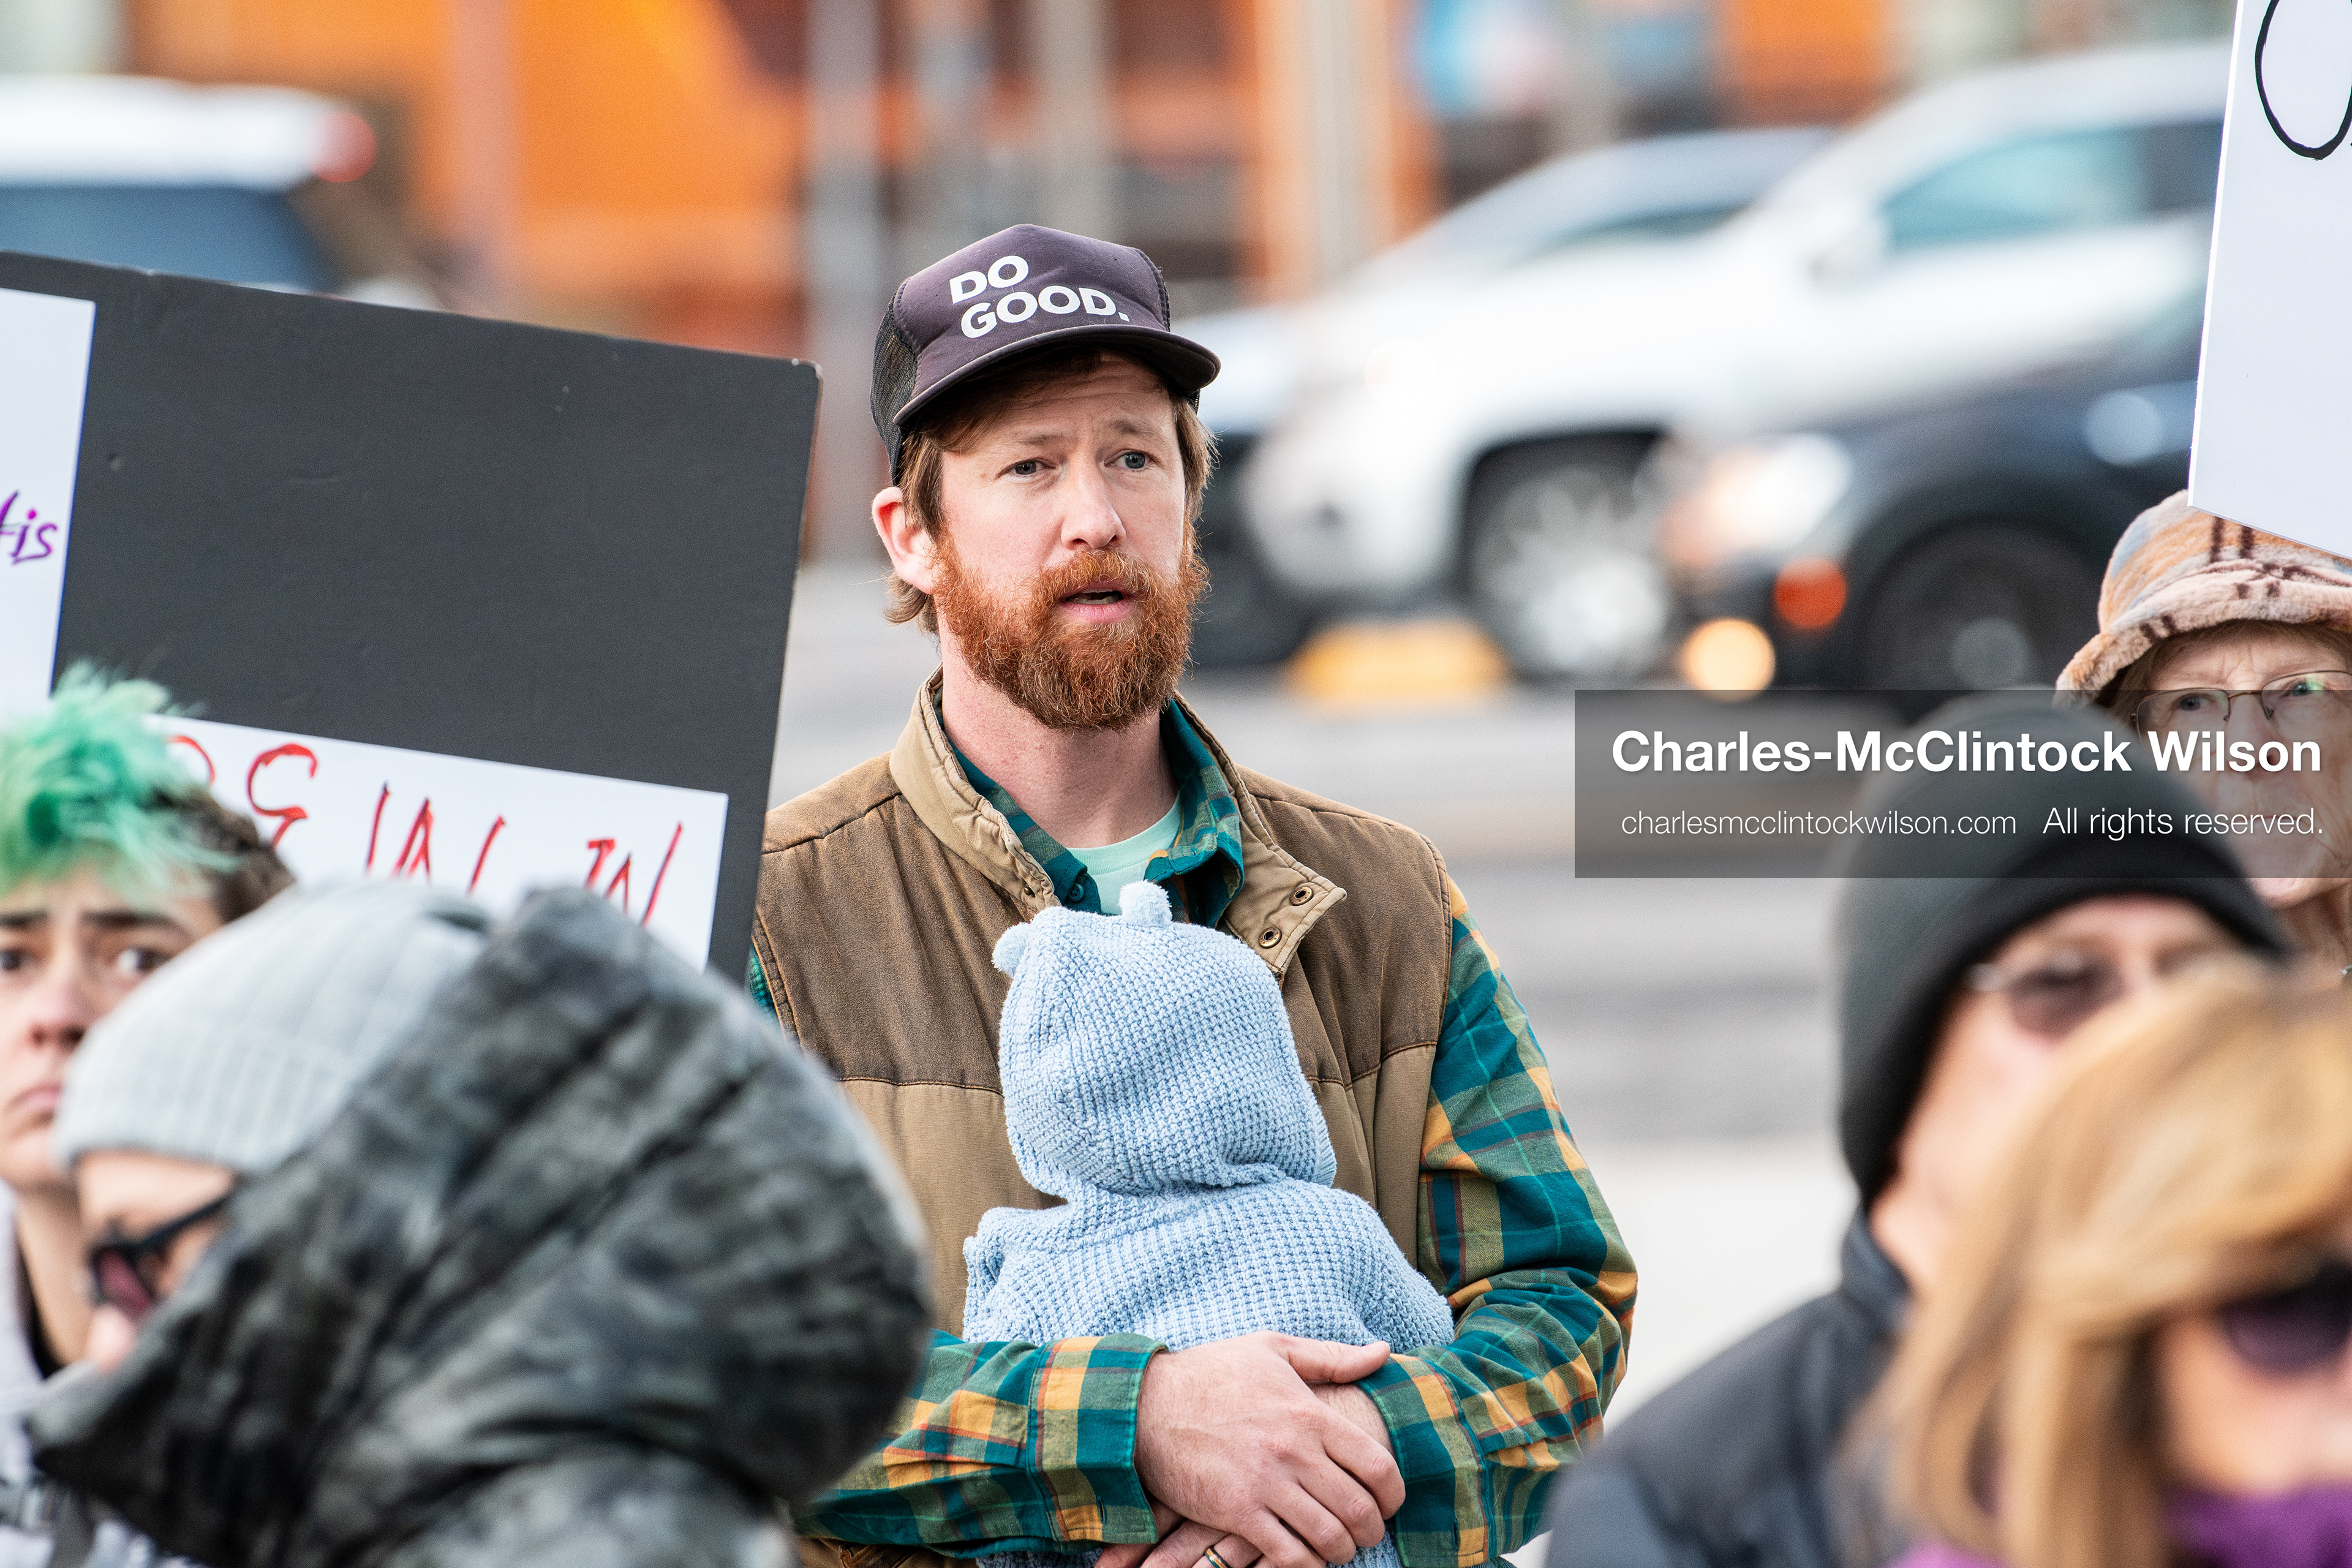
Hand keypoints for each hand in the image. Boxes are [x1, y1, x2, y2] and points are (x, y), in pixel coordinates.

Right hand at [1131, 1335, 1399, 1567]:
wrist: (1143, 1404)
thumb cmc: (1210, 1373)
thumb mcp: (1272, 1350)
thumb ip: (1332, 1357)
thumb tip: (1382, 1353)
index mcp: (1309, 1413)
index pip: (1377, 1465)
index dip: (1395, 1494)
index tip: (1390, 1503)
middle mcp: (1293, 1451)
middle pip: (1359, 1508)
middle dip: (1373, 1529)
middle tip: (1368, 1531)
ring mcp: (1264, 1484)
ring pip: (1329, 1537)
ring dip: (1342, 1550)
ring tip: (1339, 1547)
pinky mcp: (1235, 1511)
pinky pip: (1289, 1554)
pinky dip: (1306, 1564)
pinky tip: (1305, 1556)